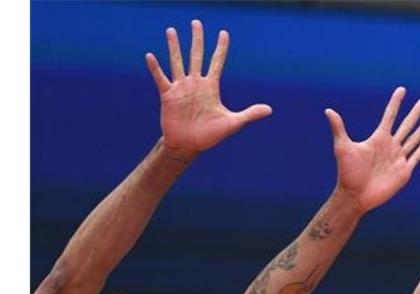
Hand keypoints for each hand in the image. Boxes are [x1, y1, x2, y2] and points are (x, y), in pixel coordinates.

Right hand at [145, 20, 271, 162]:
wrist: (189, 145)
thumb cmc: (210, 135)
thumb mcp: (232, 123)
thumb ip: (250, 114)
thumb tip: (270, 110)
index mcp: (211, 87)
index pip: (217, 62)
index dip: (221, 48)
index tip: (224, 33)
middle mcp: (196, 83)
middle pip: (196, 56)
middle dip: (197, 39)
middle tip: (196, 22)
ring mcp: (181, 88)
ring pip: (177, 62)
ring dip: (174, 47)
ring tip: (171, 30)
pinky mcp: (168, 95)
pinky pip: (161, 78)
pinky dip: (156, 68)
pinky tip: (150, 56)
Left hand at [325, 87, 419, 214]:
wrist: (356, 196)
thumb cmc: (348, 173)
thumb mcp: (343, 148)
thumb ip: (339, 129)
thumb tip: (328, 110)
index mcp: (378, 139)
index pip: (390, 116)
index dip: (396, 103)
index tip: (402, 90)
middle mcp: (389, 146)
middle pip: (406, 125)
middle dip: (415, 113)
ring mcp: (398, 159)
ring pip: (413, 140)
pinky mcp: (404, 172)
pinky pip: (415, 158)